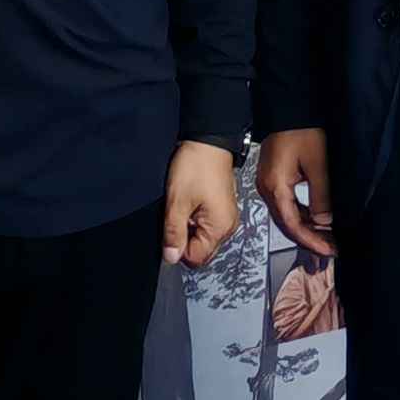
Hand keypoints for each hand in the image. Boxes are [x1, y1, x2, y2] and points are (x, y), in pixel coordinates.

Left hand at [164, 143, 241, 267]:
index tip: (172, 228)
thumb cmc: (196, 166)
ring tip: (186, 204)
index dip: (179, 247)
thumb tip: (171, 258)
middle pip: (201, 249)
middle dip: (185, 237)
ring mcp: (226, 218)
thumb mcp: (178, 202)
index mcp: (220, 228)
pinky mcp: (222, 209)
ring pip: (202, 237)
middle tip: (180, 213)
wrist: (209, 141)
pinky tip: (192, 201)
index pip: (196, 258)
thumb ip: (174, 233)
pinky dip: (195, 217)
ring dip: (189, 226)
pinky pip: (206, 224)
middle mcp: (228, 227)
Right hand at [256, 128, 334, 258]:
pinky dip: (302, 215)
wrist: (289, 107)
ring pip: (287, 215)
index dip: (311, 241)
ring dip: (306, 228)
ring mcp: (268, 183)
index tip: (328, 250)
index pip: (292, 225)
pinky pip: (287, 204)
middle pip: (287, 224)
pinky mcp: (274, 178)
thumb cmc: (301, 129)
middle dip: (309, 239)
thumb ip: (321, 196)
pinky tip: (316, 220)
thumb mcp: (317, 164)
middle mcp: (267, 188)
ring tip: (327, 238)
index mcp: (274, 186)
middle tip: (330, 249)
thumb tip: (324, 221)